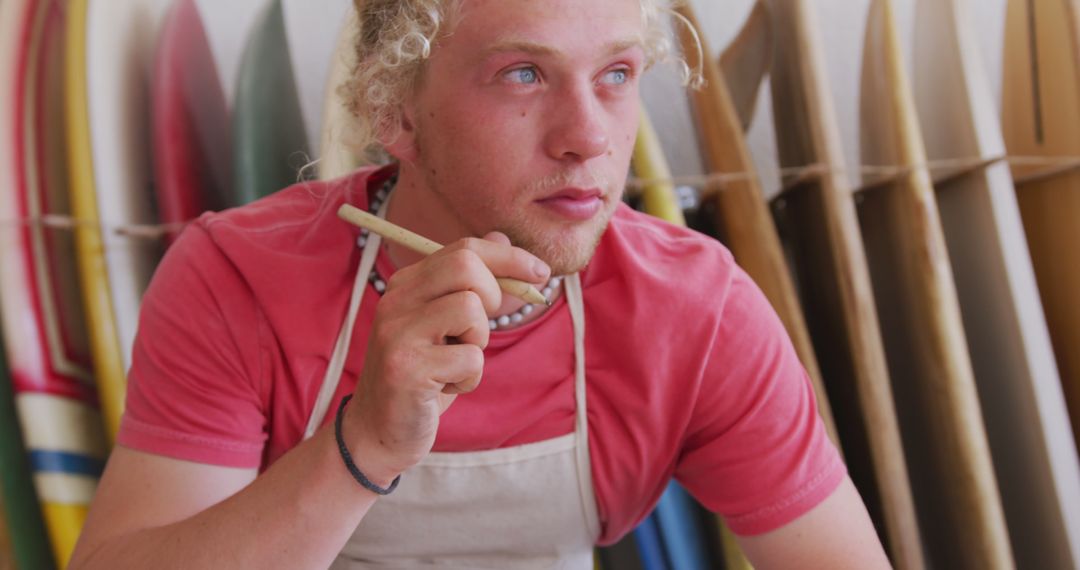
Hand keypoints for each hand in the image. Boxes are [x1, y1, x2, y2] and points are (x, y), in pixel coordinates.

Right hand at [342, 232, 549, 482]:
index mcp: (406, 285)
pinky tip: (445, 389)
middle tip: (476, 333)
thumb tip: (503, 239)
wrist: (378, 431)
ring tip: (454, 364)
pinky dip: (470, 379)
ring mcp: (397, 333)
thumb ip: (472, 284)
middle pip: (467, 266)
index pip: (464, 249)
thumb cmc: (423, 376)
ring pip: (471, 309)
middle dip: (492, 297)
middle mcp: (395, 301)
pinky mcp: (406, 369)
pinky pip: (471, 359)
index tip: (540, 274)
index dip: (510, 258)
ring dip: (478, 344)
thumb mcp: (447, 325)